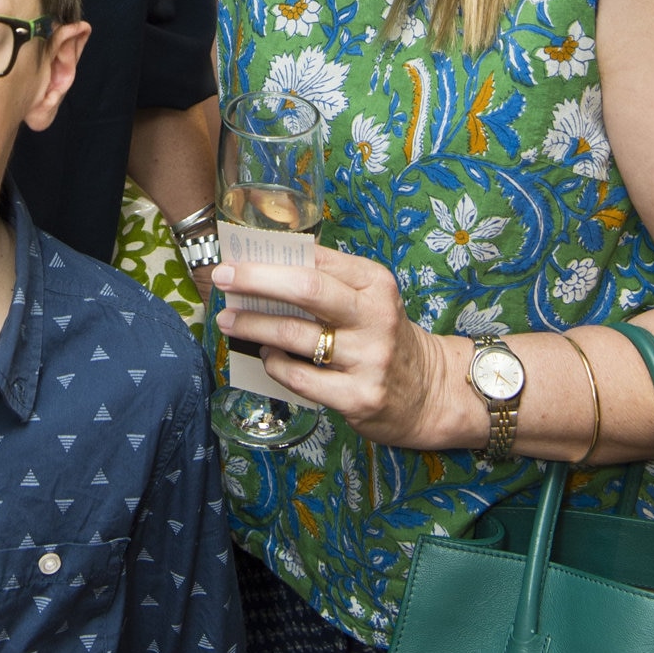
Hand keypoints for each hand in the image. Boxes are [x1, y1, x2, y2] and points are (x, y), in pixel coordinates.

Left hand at [213, 244, 468, 451]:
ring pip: (295, 336)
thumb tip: (265, 263)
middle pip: (306, 288)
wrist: (430, 392)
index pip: (317, 259)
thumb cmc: (383, 336)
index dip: (271, 256)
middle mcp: (375, 317)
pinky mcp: (358, 397)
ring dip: (253, 326)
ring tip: (229, 321)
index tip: (236, 256)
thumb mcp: (369, 299)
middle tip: (223, 278)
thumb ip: (329, 280)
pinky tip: (266, 357)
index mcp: (376, 283)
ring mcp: (368, 359)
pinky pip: (300, 378)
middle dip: (256, 280)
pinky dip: (275, 365)